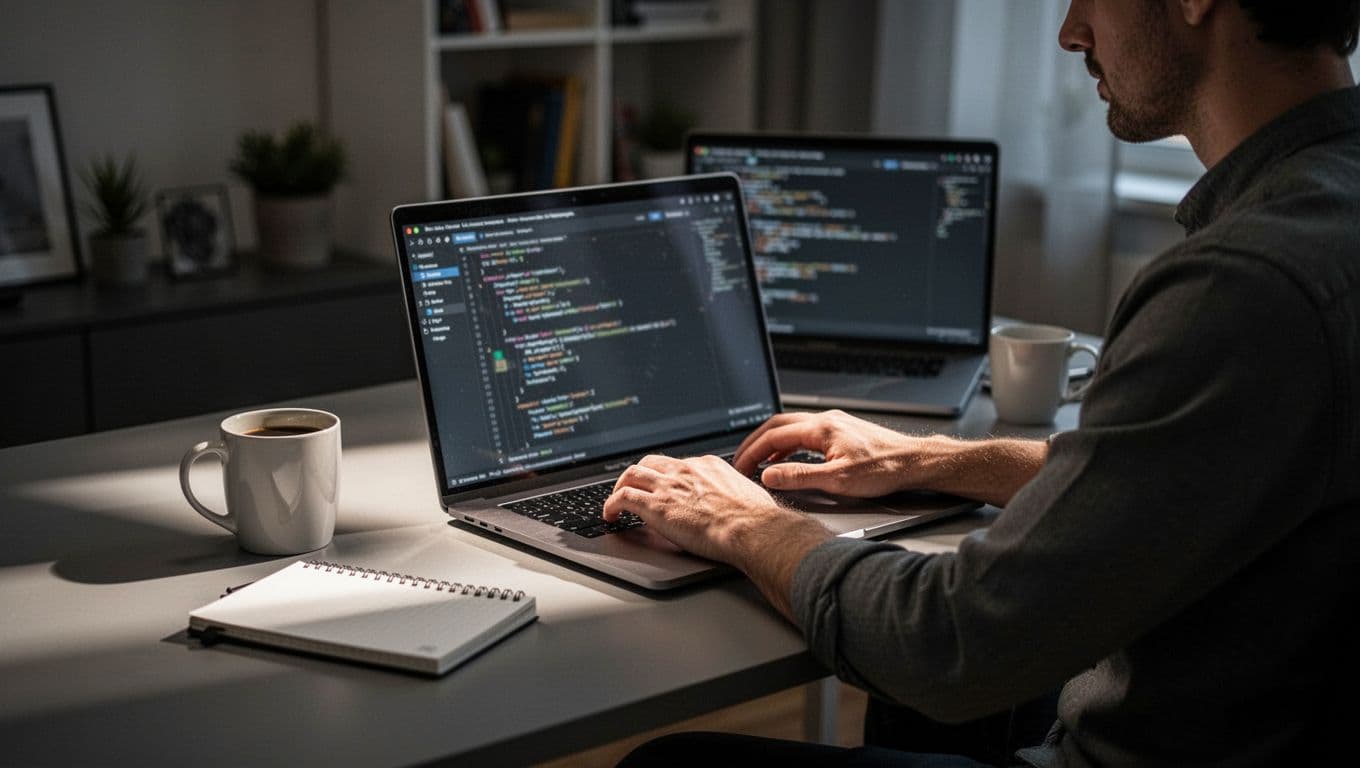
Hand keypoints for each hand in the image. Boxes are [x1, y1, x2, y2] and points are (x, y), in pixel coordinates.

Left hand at [603, 454, 831, 617]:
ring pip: (631, 474)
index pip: (679, 464)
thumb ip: (736, 493)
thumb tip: (741, 503)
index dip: (667, 475)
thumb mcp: (748, 494)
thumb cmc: (757, 519)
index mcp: (708, 466)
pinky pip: (622, 498)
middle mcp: (686, 470)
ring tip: (616, 502)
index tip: (664, 486)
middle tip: (634, 488)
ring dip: (620, 487)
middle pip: (651, 462)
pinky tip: (610, 515)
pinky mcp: (655, 505)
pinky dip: (610, 504)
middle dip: (639, 474)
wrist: (752, 529)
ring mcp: (669, 485)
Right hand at [733, 410, 940, 496]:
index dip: (751, 452)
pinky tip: (787, 459)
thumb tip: (769, 476)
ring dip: (771, 443)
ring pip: (791, 427)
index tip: (739, 466)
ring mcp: (833, 423)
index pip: (773, 436)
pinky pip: (804, 433)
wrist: (913, 462)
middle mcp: (825, 420)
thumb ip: (799, 477)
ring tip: (758, 462)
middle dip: (755, 443)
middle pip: (778, 425)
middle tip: (741, 461)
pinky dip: (788, 445)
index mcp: (821, 428)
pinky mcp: (841, 431)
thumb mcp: (837, 480)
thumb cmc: (884, 469)